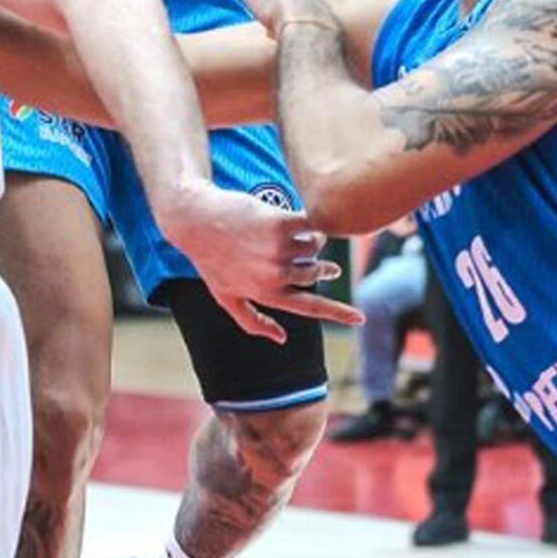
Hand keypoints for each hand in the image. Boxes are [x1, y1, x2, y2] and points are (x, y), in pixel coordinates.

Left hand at [151, 182, 358, 342]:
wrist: (195, 219)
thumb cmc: (210, 259)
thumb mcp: (226, 296)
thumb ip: (253, 321)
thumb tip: (281, 338)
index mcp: (267, 294)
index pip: (311, 309)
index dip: (339, 313)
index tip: (361, 318)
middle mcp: (276, 275)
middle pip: (316, 272)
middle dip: (324, 269)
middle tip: (329, 267)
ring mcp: (278, 249)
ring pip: (315, 246)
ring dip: (313, 241)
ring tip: (300, 238)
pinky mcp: (280, 222)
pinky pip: (311, 224)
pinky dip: (310, 222)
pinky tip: (302, 219)